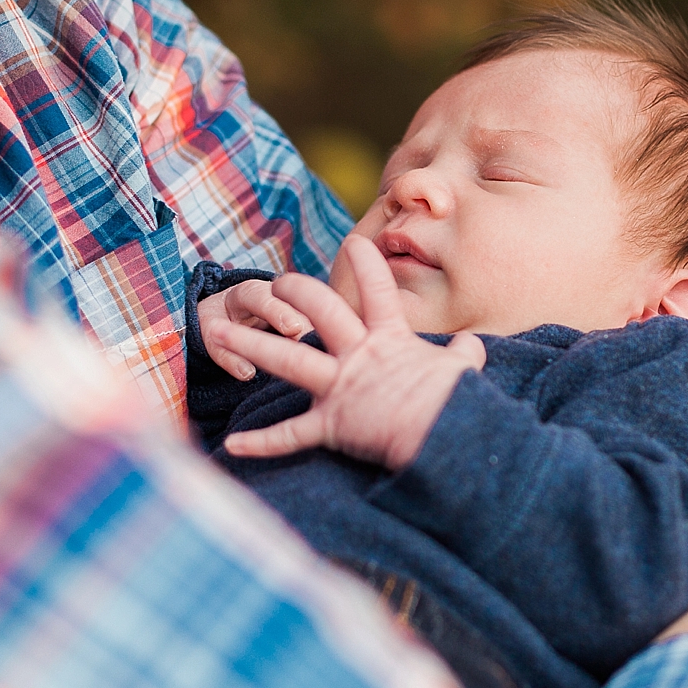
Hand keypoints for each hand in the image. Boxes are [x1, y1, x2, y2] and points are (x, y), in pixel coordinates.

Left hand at [209, 235, 486, 469]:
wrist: (445, 437)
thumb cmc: (455, 404)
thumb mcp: (463, 371)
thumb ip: (463, 354)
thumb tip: (472, 345)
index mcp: (391, 341)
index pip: (378, 292)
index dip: (368, 265)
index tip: (354, 242)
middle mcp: (358, 356)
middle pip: (320, 311)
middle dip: (294, 293)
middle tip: (275, 283)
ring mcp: (341, 388)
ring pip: (286, 359)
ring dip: (248, 345)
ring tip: (216, 333)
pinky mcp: (331, 424)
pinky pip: (290, 436)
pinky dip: (261, 443)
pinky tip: (233, 446)